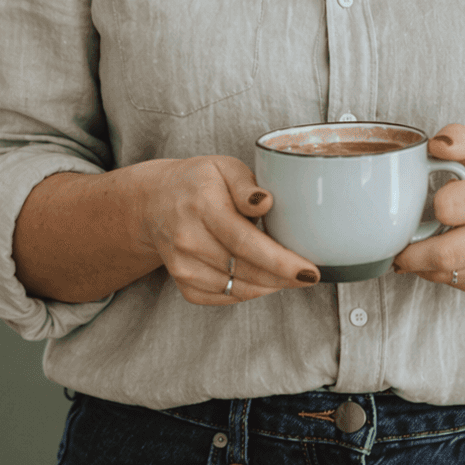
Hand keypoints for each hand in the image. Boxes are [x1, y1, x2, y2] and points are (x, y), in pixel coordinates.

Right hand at [139, 156, 321, 305]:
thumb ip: (247, 185)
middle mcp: (188, 239)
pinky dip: (248, 291)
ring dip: (269, 286)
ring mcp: (183, 266)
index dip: (280, 261)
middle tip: (310, 274)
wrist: (154, 202)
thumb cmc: (198, 181)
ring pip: (237, 288)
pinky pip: (224, 297)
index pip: (245, 242)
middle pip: (245, 270)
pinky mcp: (183, 283)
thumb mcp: (225, 167)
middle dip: (283, 277)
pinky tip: (261, 278)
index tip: (310, 271)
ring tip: (288, 274)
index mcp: (203, 206)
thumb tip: (266, 202)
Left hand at [392, 125, 464, 294]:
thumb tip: (435, 146)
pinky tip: (433, 256)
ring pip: (448, 273)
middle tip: (397, 243)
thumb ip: (458, 138)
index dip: (436, 204)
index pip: (454, 206)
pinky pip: (454, 283)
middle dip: (414, 252)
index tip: (430, 200)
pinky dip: (435, 273)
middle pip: (450, 252)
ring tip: (409, 249)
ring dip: (420, 265)